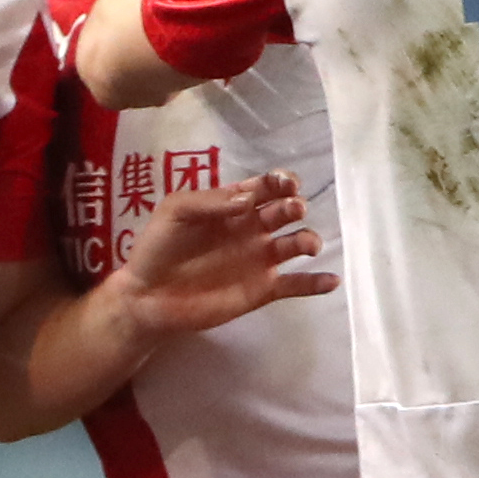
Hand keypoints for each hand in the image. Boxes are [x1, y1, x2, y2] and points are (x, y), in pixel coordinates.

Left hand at [107, 171, 334, 337]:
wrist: (146, 296)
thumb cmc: (158, 247)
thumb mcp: (176, 212)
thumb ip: (209, 201)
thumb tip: (248, 197)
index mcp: (233, 206)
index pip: (266, 188)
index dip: (280, 182)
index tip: (285, 183)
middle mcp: (252, 229)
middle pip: (285, 212)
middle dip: (294, 207)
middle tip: (292, 210)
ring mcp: (259, 260)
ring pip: (296, 244)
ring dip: (308, 240)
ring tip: (307, 245)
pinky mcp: (261, 290)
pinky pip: (296, 285)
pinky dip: (316, 282)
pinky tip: (332, 280)